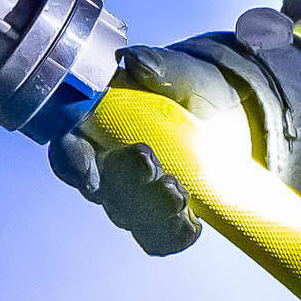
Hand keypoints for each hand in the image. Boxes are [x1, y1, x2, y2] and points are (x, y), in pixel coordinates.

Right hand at [46, 42, 251, 254]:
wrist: (232, 116)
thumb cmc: (194, 88)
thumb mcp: (184, 71)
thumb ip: (161, 64)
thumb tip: (138, 62)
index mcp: (98, 129)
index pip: (69, 151)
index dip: (72, 162)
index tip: (90, 169)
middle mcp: (109, 168)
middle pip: (100, 189)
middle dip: (124, 181)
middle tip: (151, 164)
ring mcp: (135, 197)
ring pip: (128, 217)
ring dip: (150, 211)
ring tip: (178, 193)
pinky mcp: (164, 217)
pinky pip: (160, 238)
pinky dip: (175, 234)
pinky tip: (192, 222)